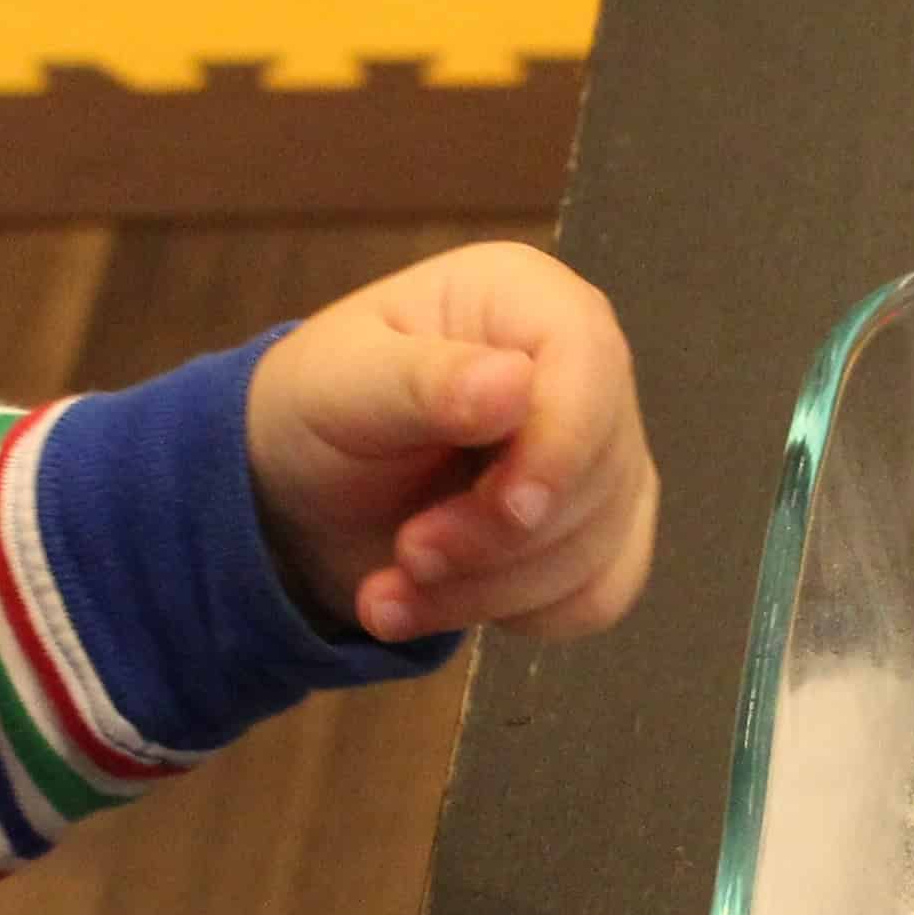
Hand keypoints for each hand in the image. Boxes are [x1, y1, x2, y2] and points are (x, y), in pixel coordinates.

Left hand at [245, 241, 658, 643]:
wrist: (311, 490)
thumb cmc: (322, 407)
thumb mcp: (341, 385)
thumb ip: (421, 382)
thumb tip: (512, 387)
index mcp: (528, 299)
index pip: (591, 364)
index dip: (561, 446)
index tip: (509, 506)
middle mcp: (584, 371)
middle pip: (597, 471)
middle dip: (496, 538)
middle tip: (407, 555)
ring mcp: (602, 456)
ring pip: (595, 548)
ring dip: (486, 591)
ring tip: (390, 591)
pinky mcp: (601, 532)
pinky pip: (596, 594)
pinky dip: (513, 615)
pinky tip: (439, 602)